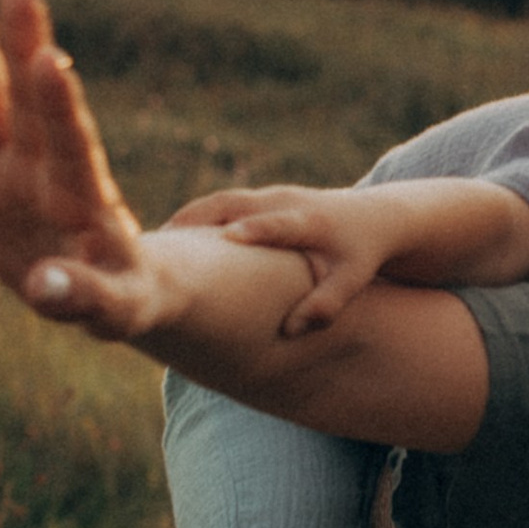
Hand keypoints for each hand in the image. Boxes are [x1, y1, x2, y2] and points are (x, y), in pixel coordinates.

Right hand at [0, 0, 168, 339]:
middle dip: (24, 45)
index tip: (53, 57)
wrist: (104, 287)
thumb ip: (82, 298)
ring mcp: (6, 169)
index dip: (59, 104)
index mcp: (83, 198)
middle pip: (31, 100)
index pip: (71, 143)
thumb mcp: (114, 308)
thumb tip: (44, 287)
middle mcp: (43, 170)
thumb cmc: (120, 295)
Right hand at [169, 181, 393, 331]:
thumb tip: (290, 332)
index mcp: (307, 221)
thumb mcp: (352, 280)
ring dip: (186, 221)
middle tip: (156, 248)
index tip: (222, 241)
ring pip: (219, 203)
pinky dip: (195, 220)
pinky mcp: (260, 199)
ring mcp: (269, 196)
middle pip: (230, 203)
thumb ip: (324, 305)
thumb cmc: (362, 253)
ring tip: (152, 248)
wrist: (376, 217)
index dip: (249, 230)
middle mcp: (283, 201)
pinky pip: (221, 206)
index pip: (273, 224)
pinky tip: (172, 245)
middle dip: (193, 221)